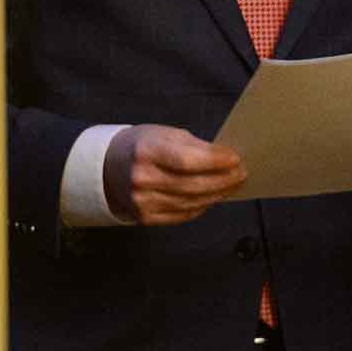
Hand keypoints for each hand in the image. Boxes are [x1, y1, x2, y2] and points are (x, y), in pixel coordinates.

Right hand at [105, 123, 245, 225]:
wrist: (109, 166)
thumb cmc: (143, 145)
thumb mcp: (164, 133)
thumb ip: (193, 146)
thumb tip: (226, 158)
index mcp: (146, 151)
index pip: (187, 160)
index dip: (216, 161)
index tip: (235, 158)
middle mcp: (142, 178)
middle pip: (192, 185)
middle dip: (223, 180)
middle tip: (241, 174)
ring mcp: (142, 201)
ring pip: (190, 202)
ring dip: (217, 194)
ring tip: (232, 186)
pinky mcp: (145, 217)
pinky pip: (182, 215)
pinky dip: (201, 206)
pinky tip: (213, 197)